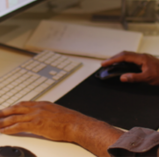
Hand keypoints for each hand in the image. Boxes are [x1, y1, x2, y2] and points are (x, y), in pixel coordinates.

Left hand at [0, 101, 119, 147]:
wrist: (76, 124)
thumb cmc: (69, 121)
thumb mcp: (56, 113)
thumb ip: (46, 114)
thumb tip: (41, 119)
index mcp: (43, 104)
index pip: (23, 104)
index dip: (12, 107)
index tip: (5, 110)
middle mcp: (38, 108)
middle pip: (16, 108)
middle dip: (4, 112)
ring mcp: (37, 115)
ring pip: (15, 117)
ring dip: (3, 121)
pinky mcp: (36, 124)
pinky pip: (18, 126)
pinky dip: (9, 129)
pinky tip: (3, 131)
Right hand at [101, 50, 158, 85]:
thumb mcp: (147, 78)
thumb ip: (134, 77)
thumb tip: (122, 77)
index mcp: (142, 58)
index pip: (124, 56)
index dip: (113, 59)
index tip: (104, 63)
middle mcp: (143, 56)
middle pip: (126, 54)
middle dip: (114, 58)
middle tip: (104, 63)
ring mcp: (145, 58)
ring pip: (129, 56)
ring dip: (119, 59)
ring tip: (111, 64)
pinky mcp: (146, 61)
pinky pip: (133, 59)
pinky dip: (125, 61)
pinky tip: (123, 66)